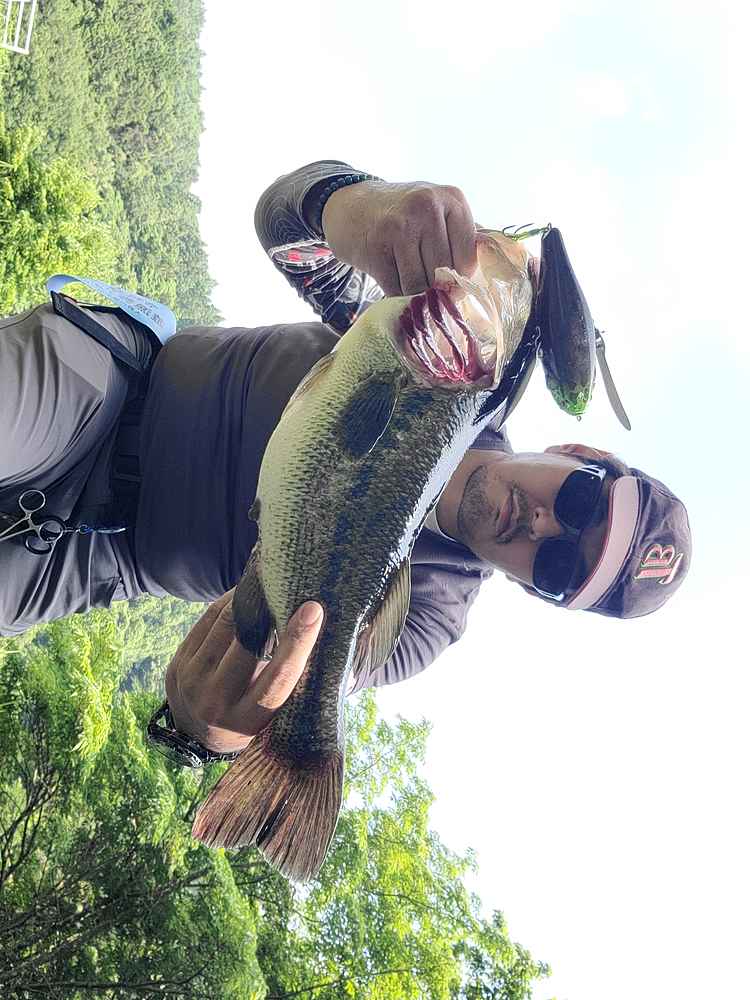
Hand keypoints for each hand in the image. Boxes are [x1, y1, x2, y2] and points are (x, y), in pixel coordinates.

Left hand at [164, 588, 323, 754]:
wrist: (195, 733)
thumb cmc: (251, 717)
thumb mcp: (273, 713)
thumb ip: (291, 679)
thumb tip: (321, 631)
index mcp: (249, 719)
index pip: (278, 676)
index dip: (297, 641)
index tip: (314, 610)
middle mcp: (216, 703)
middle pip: (248, 643)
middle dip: (269, 608)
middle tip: (289, 582)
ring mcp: (192, 682)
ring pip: (225, 625)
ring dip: (248, 600)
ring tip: (267, 581)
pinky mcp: (177, 663)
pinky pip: (206, 621)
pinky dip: (228, 603)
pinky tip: (243, 593)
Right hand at [322, 179, 477, 295]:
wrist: (351, 206)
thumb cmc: (403, 214)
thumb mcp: (438, 211)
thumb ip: (465, 236)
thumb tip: (503, 263)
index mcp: (452, 199)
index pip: (467, 259)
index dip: (459, 278)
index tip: (449, 281)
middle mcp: (427, 208)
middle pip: (442, 273)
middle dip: (435, 288)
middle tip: (426, 286)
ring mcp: (399, 227)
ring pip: (419, 285)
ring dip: (414, 294)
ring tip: (408, 281)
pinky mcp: (376, 249)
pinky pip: (396, 289)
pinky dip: (395, 293)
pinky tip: (392, 278)